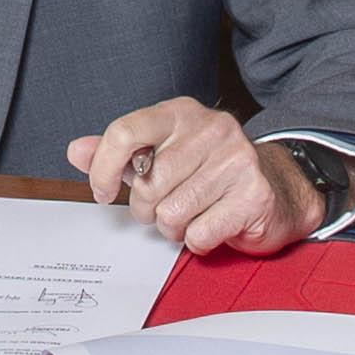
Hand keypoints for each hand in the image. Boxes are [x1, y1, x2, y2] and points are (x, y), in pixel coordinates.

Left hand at [64, 98, 324, 255]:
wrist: (278, 188)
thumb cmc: (209, 173)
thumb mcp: (161, 153)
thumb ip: (119, 153)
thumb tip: (76, 151)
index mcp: (181, 113)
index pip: (125, 132)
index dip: (104, 169)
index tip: (105, 192)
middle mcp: (212, 129)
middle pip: (147, 185)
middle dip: (148, 209)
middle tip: (166, 207)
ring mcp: (237, 160)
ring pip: (171, 214)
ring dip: (174, 228)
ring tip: (191, 215)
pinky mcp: (254, 194)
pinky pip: (199, 234)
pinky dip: (198, 241)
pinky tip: (213, 224)